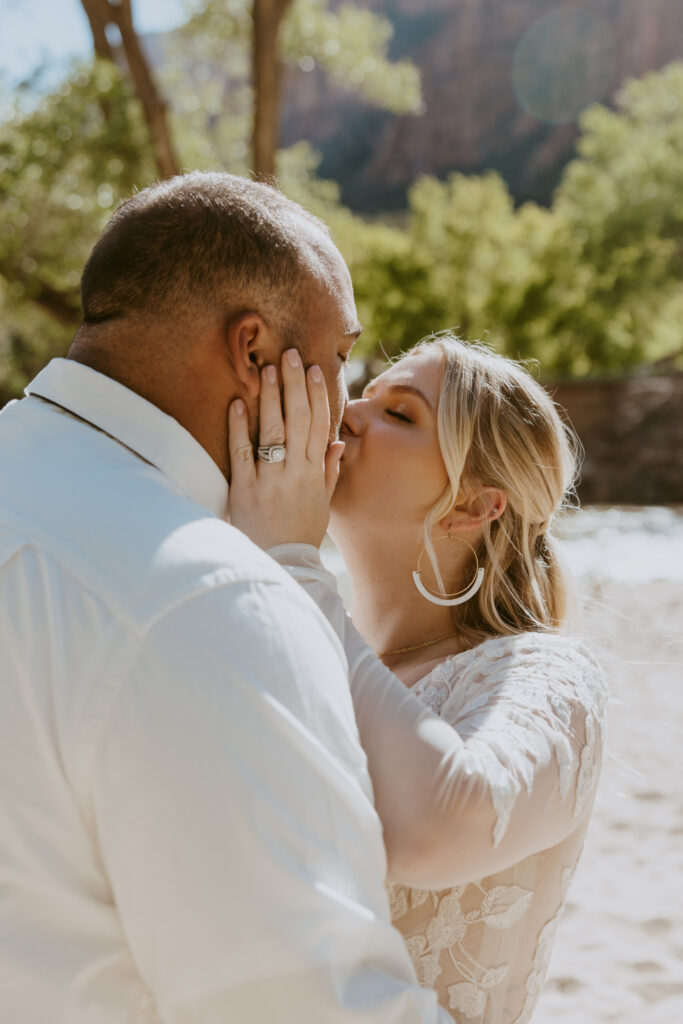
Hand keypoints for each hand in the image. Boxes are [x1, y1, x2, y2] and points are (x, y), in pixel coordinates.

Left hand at [227, 348, 344, 548]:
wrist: (281, 565)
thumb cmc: (301, 534)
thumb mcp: (323, 505)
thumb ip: (330, 472)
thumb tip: (337, 443)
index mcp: (315, 474)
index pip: (319, 426)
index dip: (317, 396)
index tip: (313, 370)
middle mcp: (295, 473)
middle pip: (297, 420)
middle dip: (294, 385)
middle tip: (289, 354)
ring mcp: (270, 480)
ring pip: (272, 431)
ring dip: (270, 397)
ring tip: (267, 368)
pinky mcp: (244, 490)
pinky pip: (242, 453)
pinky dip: (239, 427)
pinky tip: (238, 402)